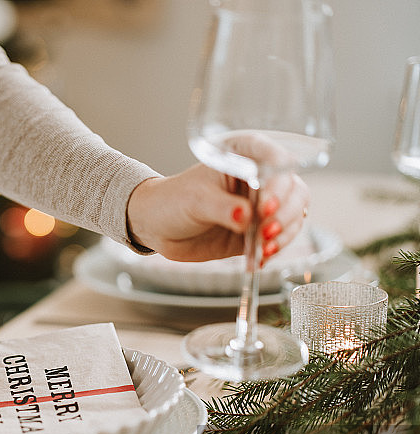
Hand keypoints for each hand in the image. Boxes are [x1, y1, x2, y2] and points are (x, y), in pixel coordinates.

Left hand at [126, 162, 308, 262]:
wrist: (159, 227)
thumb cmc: (173, 201)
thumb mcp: (196, 200)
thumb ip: (223, 208)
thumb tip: (246, 217)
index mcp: (244, 155)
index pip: (276, 158)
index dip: (278, 181)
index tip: (265, 203)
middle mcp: (260, 177)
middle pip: (293, 189)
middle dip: (285, 211)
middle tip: (266, 229)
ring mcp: (262, 204)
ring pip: (294, 214)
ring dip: (285, 233)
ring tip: (265, 248)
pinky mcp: (259, 230)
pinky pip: (281, 237)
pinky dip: (276, 248)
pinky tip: (261, 259)